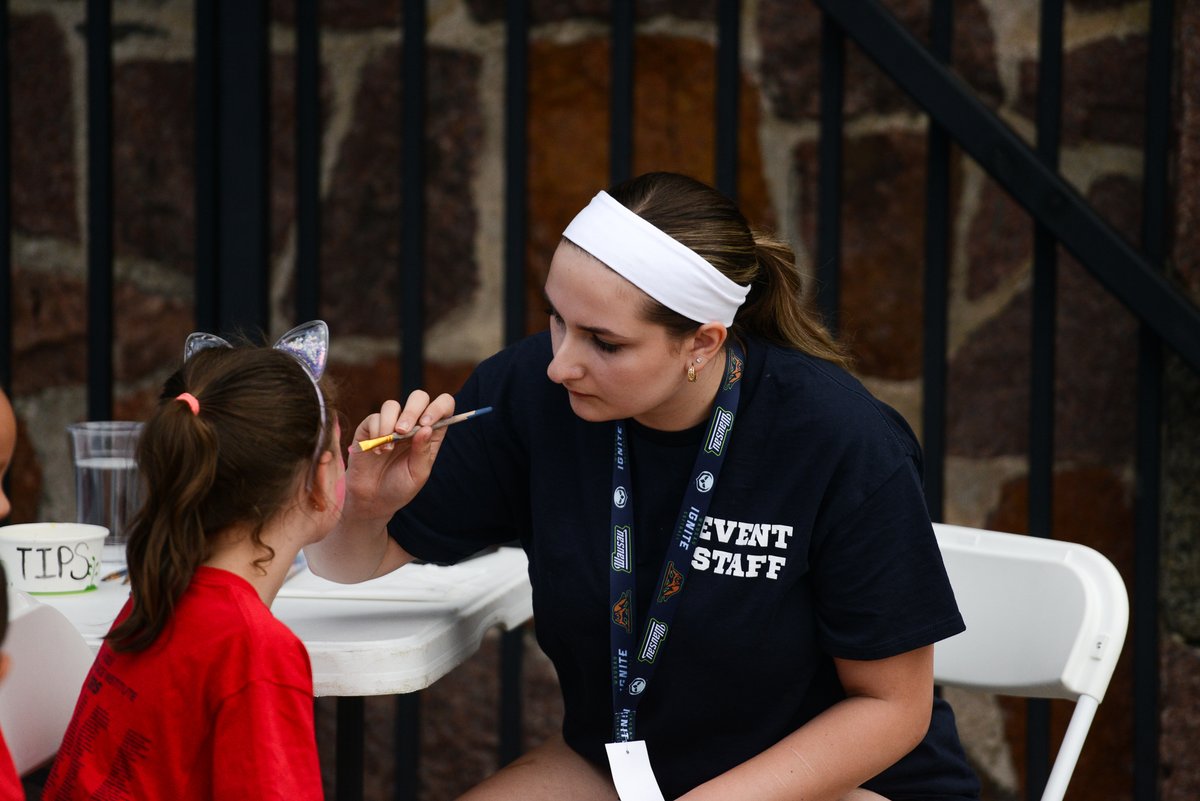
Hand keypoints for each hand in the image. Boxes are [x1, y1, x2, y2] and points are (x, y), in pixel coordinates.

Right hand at [344, 391, 455, 522]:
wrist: (372, 500)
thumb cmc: (400, 487)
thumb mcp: (417, 474)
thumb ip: (423, 451)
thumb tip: (427, 427)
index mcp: (430, 433)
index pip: (443, 407)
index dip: (439, 408)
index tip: (426, 423)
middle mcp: (412, 424)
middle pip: (418, 397)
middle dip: (412, 411)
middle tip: (403, 432)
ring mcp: (390, 424)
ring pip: (392, 405)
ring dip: (390, 424)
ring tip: (388, 448)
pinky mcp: (370, 428)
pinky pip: (374, 418)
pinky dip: (376, 433)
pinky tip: (377, 451)